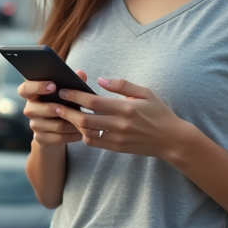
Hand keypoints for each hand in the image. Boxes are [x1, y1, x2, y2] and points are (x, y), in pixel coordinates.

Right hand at [19, 73, 85, 147]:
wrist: (58, 131)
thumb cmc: (63, 105)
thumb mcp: (68, 94)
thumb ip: (73, 82)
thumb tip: (81, 73)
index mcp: (32, 94)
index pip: (25, 89)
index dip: (36, 87)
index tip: (53, 86)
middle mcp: (30, 109)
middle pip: (36, 109)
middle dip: (56, 108)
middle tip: (73, 107)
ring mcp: (34, 125)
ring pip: (54, 125)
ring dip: (71, 123)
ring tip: (85, 121)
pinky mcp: (41, 139)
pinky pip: (58, 138)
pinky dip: (72, 135)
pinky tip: (82, 132)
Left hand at [53, 77, 191, 159]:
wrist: (172, 140)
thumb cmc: (159, 112)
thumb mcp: (145, 92)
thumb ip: (122, 85)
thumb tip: (101, 80)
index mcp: (126, 107)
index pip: (93, 101)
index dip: (76, 95)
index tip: (64, 90)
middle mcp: (120, 124)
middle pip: (85, 119)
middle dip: (67, 111)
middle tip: (55, 105)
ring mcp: (118, 138)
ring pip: (87, 132)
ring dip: (73, 124)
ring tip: (64, 115)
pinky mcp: (117, 148)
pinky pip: (94, 143)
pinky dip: (84, 135)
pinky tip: (80, 127)